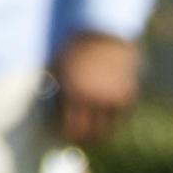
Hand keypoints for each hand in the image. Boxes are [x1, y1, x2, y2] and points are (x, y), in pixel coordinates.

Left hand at [52, 31, 139, 148]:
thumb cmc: (75, 48)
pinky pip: (117, 120)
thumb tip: (45, 108)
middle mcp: (94, 99)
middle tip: (74, 137)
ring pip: (105, 131)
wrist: (104, 33)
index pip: (68, 127)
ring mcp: (113, 100)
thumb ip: (52, 88)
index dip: (64, 133)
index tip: (60, 133)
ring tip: (87, 132)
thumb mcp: (57, 65)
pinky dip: (109, 123)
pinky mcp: (127, 98)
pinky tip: (101, 120)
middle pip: (88, 134)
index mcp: (73, 91)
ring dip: (96, 134)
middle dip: (79, 138)